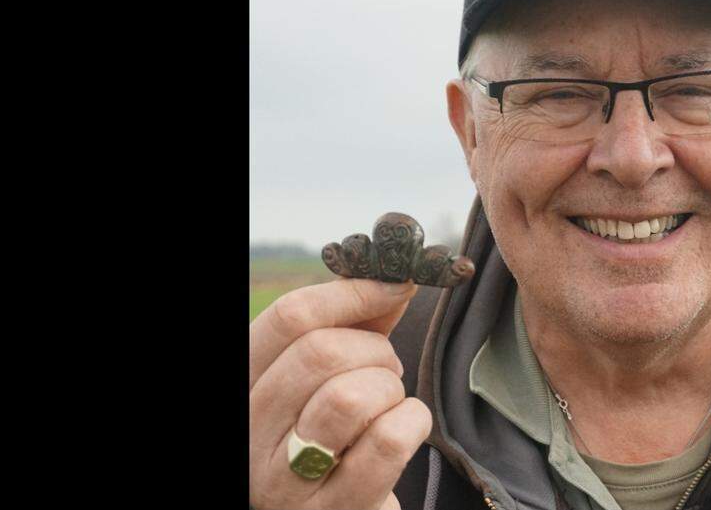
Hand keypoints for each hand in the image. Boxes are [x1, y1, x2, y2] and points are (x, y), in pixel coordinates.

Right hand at [249, 277, 429, 509]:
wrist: (341, 508)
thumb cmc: (338, 433)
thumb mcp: (333, 372)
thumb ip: (358, 323)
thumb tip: (393, 277)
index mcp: (245, 384)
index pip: (288, 317)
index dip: (351, 292)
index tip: (394, 286)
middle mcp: (249, 433)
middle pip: (320, 353)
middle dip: (375, 350)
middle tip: (387, 368)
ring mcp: (285, 481)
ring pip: (351, 397)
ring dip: (390, 389)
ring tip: (387, 403)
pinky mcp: (334, 509)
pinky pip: (387, 441)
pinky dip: (412, 423)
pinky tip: (403, 430)